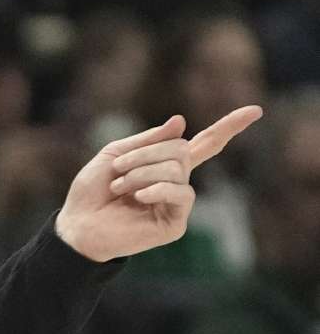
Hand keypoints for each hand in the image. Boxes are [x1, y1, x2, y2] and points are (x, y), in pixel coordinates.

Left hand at [55, 106, 262, 261]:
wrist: (77, 222)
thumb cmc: (92, 189)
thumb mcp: (116, 154)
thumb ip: (148, 140)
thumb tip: (182, 121)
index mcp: (164, 164)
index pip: (204, 144)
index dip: (229, 127)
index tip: (255, 110)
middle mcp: (176, 183)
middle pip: (181, 150)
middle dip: (145, 154)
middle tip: (118, 169)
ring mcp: (177, 204)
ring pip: (178, 170)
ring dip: (141, 172)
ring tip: (119, 186)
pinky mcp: (175, 223)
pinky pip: (182, 194)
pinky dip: (157, 189)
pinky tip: (139, 196)